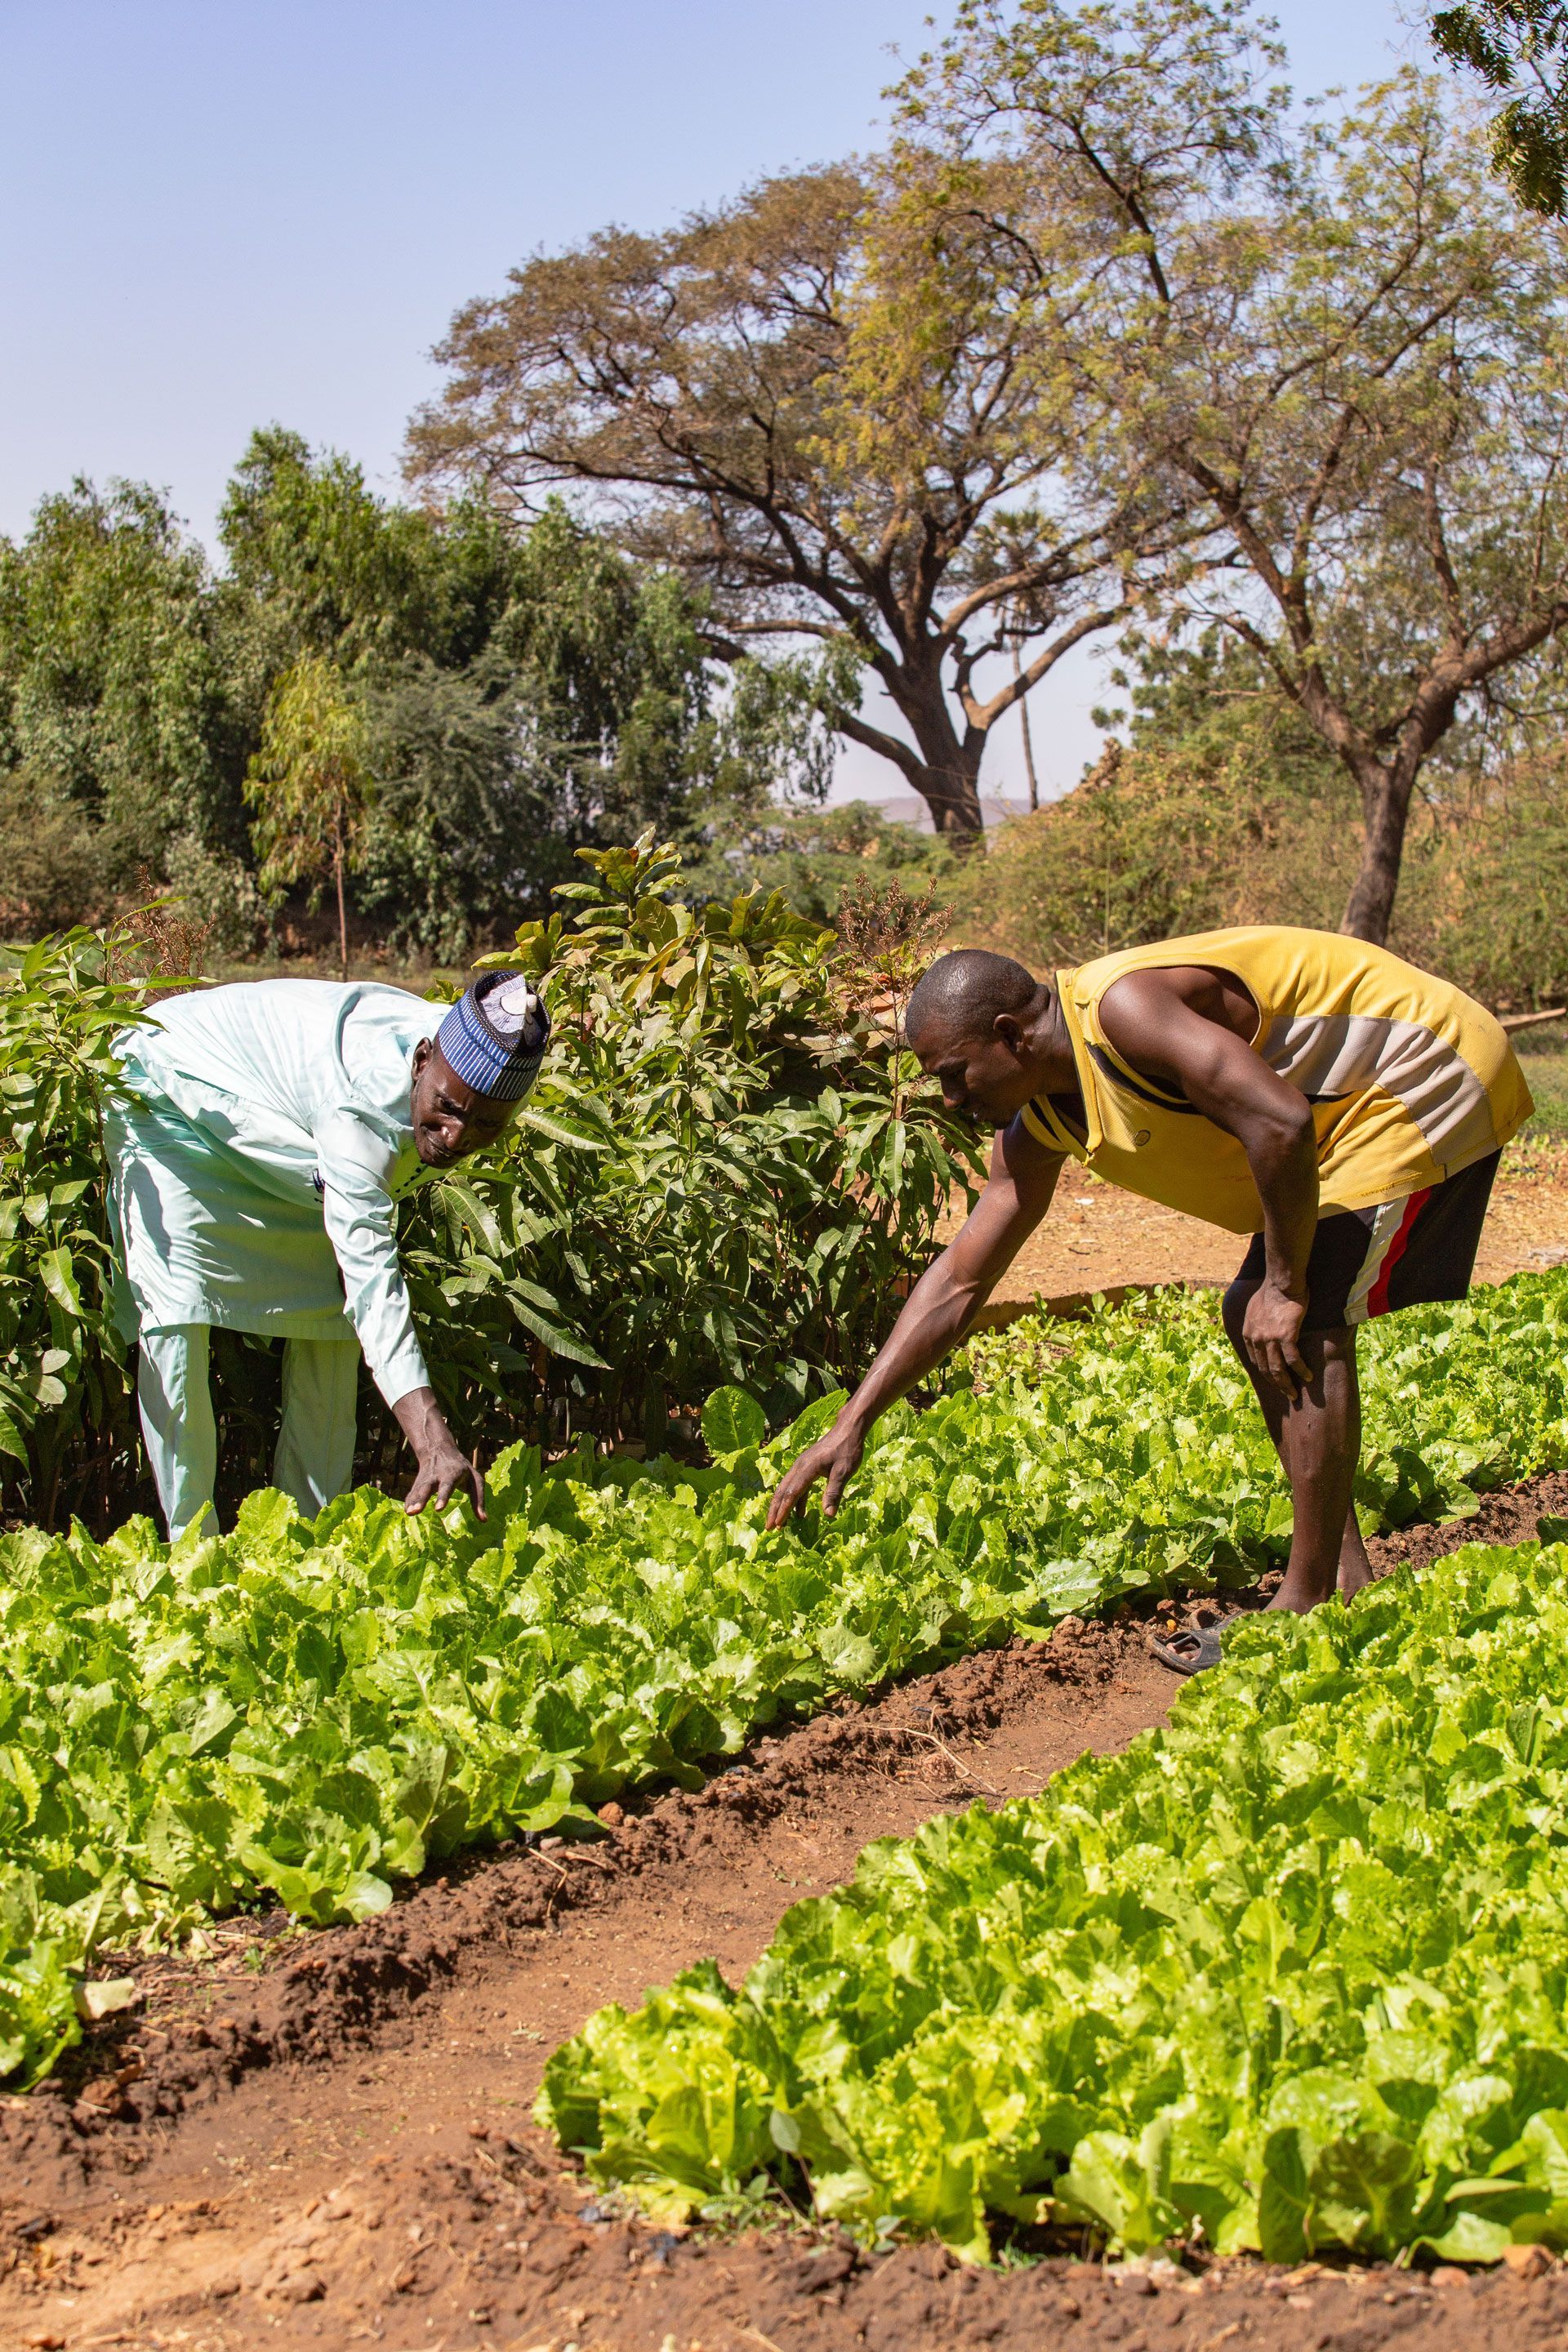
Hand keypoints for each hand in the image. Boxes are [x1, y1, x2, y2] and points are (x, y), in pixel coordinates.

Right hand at [395, 1387, 486, 1518]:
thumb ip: (479, 1499)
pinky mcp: (418, 1484)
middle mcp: (436, 1476)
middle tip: (416, 1511)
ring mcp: (425, 1480)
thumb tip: (484, 1521)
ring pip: (418, 1490)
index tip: (438, 1509)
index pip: (446, 1486)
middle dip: (421, 1499)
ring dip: (413, 1502)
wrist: (439, 1450)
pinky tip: (407, 1511)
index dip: (442, 1497)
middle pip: (427, 1487)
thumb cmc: (462, 1470)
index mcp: (451, 1474)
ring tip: (410, 1513)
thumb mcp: (475, 1480)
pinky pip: (413, 1493)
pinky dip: (409, 1502)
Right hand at [765, 1423, 865, 1529]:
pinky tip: (799, 1512)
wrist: (848, 1429)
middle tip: (769, 1528)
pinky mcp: (807, 1467)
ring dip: (782, 1506)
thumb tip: (828, 1515)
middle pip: (782, 1491)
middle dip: (774, 1510)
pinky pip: (796, 1485)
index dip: (784, 1510)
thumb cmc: (847, 1449)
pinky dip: (795, 1500)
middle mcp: (799, 1467)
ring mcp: (802, 1466)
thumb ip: (834, 1492)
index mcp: (806, 1468)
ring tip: (779, 1523)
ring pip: (787, 1488)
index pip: (791, 1493)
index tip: (777, 1525)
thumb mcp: (843, 1472)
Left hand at [1242, 1281, 1311, 1399]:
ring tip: (1294, 1393)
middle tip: (1286, 1393)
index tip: (1275, 1381)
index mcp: (1248, 1334)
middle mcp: (1256, 1339)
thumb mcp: (1254, 1309)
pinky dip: (1301, 1370)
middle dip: (1276, 1384)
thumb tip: (1259, 1330)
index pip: (1255, 1361)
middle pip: (1265, 1369)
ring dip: (1286, 1384)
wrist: (1282, 1282)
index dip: (1265, 1374)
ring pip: (1277, 1369)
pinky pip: (1293, 1360)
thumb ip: (1255, 1323)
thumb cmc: (1272, 1292)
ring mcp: (1269, 1339)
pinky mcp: (1285, 1336)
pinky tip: (1308, 1376)